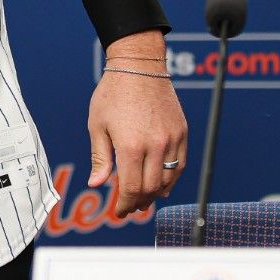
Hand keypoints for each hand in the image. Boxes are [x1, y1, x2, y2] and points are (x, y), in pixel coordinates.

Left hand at [87, 31, 187, 216]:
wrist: (139, 67)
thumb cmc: (112, 94)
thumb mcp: (97, 126)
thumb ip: (100, 158)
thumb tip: (96, 184)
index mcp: (131, 146)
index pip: (131, 189)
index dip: (125, 205)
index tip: (119, 212)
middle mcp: (155, 146)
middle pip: (151, 189)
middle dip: (139, 202)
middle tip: (130, 208)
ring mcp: (172, 140)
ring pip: (168, 180)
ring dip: (155, 194)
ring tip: (143, 198)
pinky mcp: (182, 133)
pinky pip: (180, 165)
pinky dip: (171, 179)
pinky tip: (161, 184)